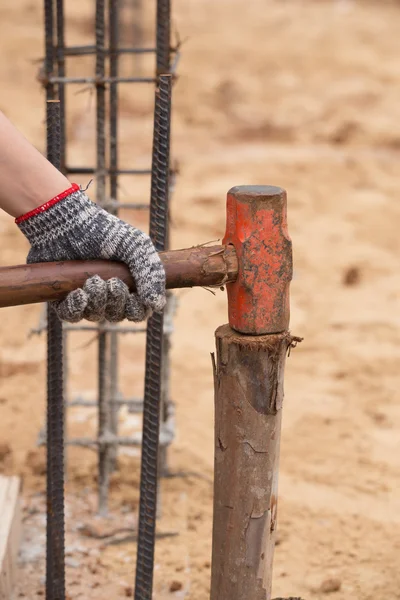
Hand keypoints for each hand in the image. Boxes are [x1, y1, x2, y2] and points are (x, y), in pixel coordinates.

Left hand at [17, 184, 165, 322]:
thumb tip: (157, 305)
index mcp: (128, 285)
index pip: (137, 312)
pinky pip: (70, 315)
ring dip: (97, 302)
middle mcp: (106, 294)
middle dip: (115, 302)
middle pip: (116, 316)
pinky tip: (78, 293)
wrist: (69, 221)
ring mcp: (84, 296)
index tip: (132, 295)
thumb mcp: (137, 246)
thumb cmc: (105, 231)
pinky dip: (76, 309)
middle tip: (111, 283)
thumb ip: (151, 274)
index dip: (136, 310)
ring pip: (94, 316)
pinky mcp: (61, 296)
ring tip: (93, 280)